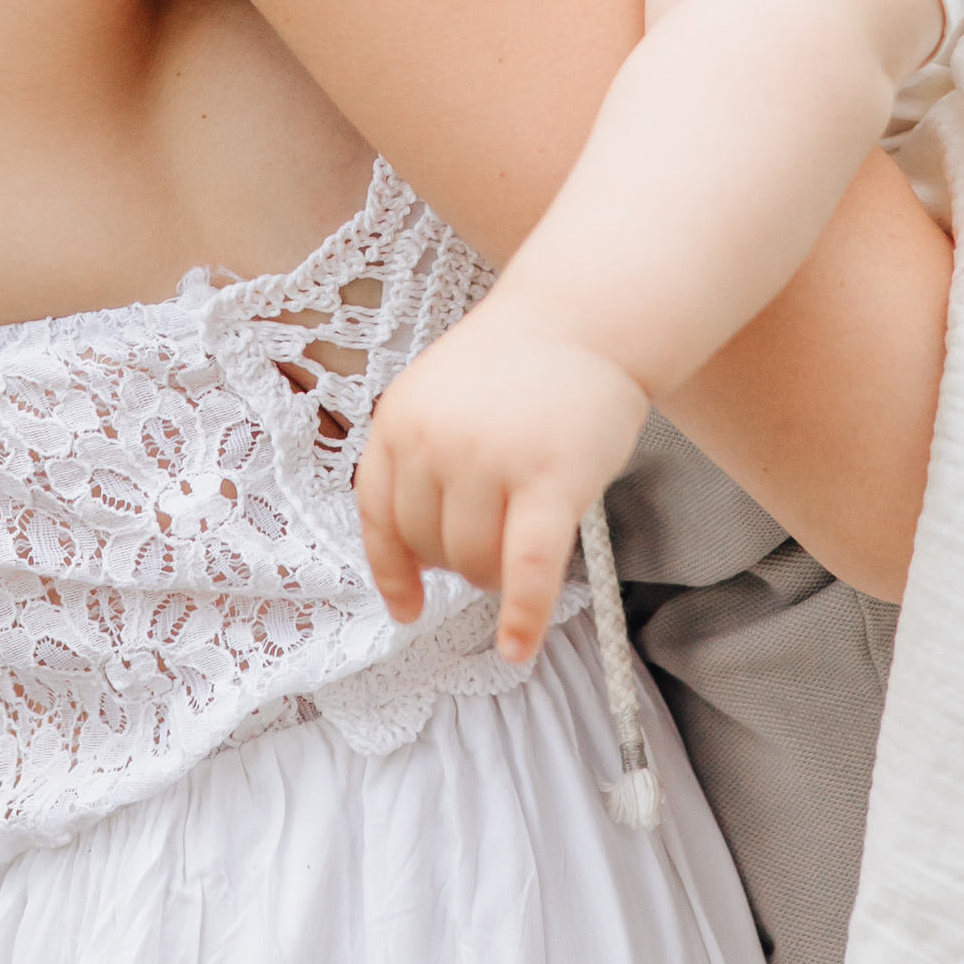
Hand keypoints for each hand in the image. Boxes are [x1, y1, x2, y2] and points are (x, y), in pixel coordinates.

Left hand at [354, 300, 649, 665]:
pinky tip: (517, 648)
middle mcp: (434, 441)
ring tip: (524, 542)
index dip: (392, 570)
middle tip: (500, 535)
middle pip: (430, 547)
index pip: (377, 516)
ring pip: (474, 564)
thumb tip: (415, 559)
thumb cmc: (518, 363)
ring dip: (496, 574)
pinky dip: (522, 616)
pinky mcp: (551, 480)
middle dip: (461, 558)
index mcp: (398, 419)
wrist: (586, 315)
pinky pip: (527, 569)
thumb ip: (419, 459)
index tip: (406, 607)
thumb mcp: (439, 396)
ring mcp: (490, 460)